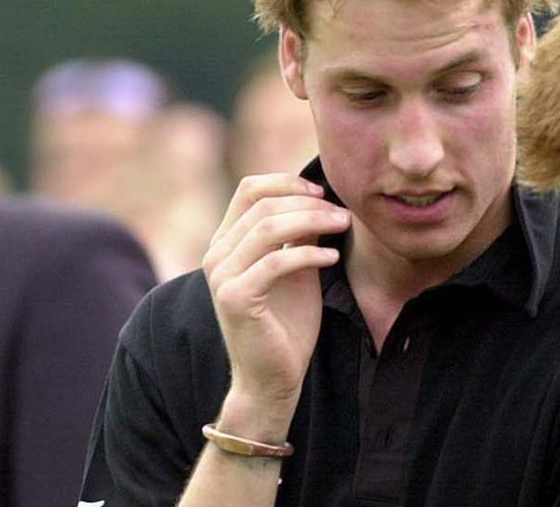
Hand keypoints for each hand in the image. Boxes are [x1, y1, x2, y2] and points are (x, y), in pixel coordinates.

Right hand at [202, 174, 349, 423]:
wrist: (272, 376)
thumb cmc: (287, 322)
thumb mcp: (297, 268)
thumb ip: (300, 235)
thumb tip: (321, 198)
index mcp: (227, 242)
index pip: (250, 189)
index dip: (287, 182)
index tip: (322, 192)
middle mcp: (217, 255)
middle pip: (263, 204)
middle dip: (309, 203)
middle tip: (343, 215)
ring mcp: (222, 276)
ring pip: (268, 228)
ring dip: (313, 221)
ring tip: (343, 227)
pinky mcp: (235, 298)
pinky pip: (275, 262)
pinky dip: (309, 254)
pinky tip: (332, 257)